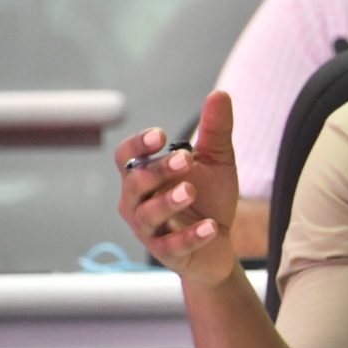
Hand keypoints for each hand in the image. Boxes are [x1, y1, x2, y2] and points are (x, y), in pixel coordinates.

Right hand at [115, 91, 238, 285]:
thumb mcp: (217, 162)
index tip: (161, 135)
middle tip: (186, 160)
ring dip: (168, 201)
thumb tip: (220, 94)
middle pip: (136, 183)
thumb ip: (216, 131)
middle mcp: (137, 202)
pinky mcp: (167, 254)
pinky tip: (211, 227)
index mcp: (144, 176)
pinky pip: (173, 246)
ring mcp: (149, 230)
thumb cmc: (209, 198)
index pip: (126, 157)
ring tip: (191, 190)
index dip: (138, 146)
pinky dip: (191, 236)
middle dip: (159, 171)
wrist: (220, 244)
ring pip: (147, 215)